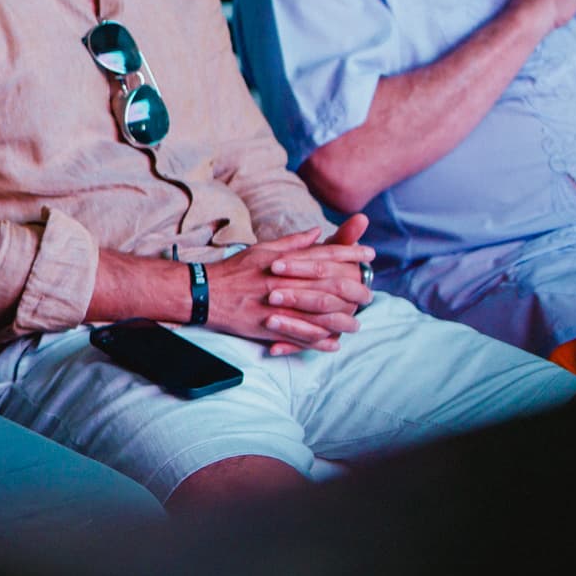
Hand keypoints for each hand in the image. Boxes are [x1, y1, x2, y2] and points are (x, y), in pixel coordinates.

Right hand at [204, 225, 372, 354]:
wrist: (205, 293)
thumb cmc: (234, 270)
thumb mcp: (262, 250)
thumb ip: (293, 243)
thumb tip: (317, 232)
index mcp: (284, 261)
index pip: (325, 254)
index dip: (350, 252)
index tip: (369, 253)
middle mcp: (285, 283)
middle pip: (329, 284)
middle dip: (354, 285)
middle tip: (370, 288)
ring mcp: (280, 307)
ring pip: (320, 314)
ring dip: (341, 319)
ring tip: (356, 321)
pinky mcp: (271, 327)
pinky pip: (301, 337)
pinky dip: (319, 341)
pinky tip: (333, 342)